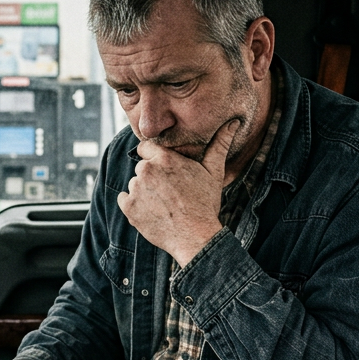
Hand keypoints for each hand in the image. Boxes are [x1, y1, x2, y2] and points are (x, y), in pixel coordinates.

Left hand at [118, 120, 242, 265]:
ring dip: (144, 192)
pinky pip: (124, 200)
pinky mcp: (128, 207)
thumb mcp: (214, 172)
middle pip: (142, 168)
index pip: (145, 148)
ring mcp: (136, 189)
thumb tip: (234, 122)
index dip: (154, 158)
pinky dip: (134, 205)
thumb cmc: (205, 203)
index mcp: (164, 158)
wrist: (196, 237)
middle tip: (170, 193)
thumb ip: (219, 144)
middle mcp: (146, 170)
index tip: (164, 171)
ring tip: (163, 205)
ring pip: (135, 185)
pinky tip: (151, 212)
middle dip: (152, 178)